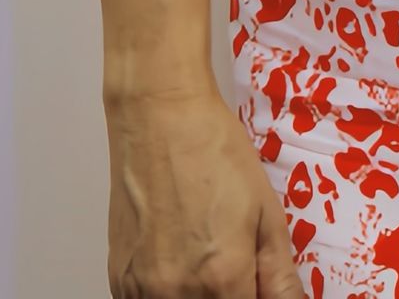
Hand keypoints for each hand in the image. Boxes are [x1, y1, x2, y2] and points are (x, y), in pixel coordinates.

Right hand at [106, 84, 301, 297]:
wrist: (160, 117)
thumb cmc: (211, 151)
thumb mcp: (265, 212)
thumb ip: (279, 275)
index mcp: (223, 279)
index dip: (253, 296)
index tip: (253, 282)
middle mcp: (178, 293)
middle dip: (228, 295)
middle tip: (231, 263)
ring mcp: (142, 290)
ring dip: (195, 295)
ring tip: (201, 253)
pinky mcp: (118, 280)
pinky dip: (165, 293)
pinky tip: (175, 257)